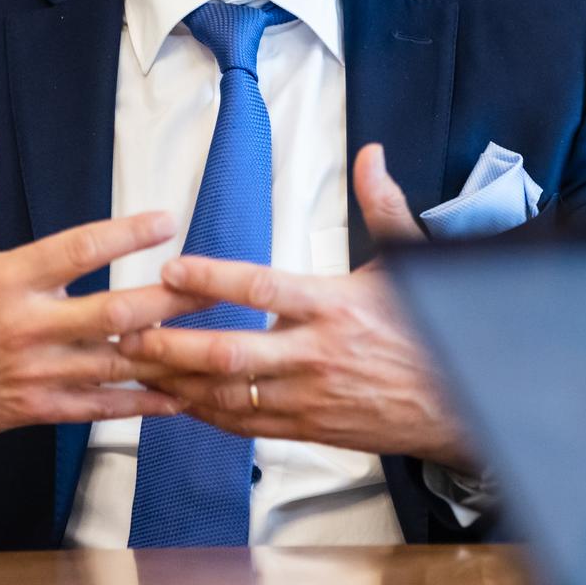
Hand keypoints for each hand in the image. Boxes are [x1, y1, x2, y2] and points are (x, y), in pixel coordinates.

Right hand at [0, 117, 208, 447]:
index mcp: (9, 279)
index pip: (76, 250)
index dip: (124, 236)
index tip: (168, 220)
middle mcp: (27, 325)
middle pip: (111, 311)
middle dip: (167, 300)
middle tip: (213, 283)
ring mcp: (35, 370)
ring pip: (113, 361)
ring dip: (165, 353)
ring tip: (214, 339)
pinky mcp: (38, 408)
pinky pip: (98, 406)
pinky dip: (141, 403)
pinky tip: (180, 396)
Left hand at [121, 144, 470, 467]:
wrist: (459, 402)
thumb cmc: (429, 328)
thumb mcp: (409, 263)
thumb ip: (382, 206)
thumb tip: (372, 155)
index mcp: (334, 306)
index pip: (262, 288)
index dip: (212, 279)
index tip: (172, 268)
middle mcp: (315, 354)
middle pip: (227, 352)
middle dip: (169, 343)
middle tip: (126, 329)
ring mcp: (307, 397)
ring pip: (225, 394)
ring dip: (174, 381)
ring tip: (132, 366)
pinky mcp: (305, 428)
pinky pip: (243, 424)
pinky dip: (204, 413)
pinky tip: (175, 401)